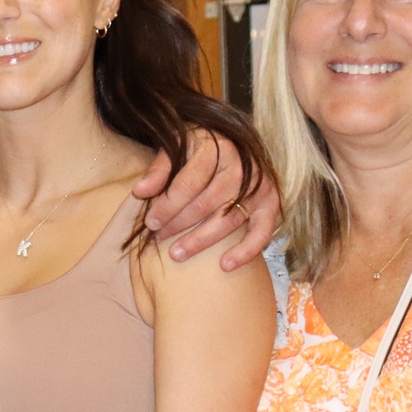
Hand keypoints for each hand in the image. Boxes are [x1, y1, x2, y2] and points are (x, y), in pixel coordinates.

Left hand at [132, 132, 279, 268]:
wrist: (236, 145)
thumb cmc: (201, 149)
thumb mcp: (179, 147)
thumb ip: (160, 169)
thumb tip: (140, 192)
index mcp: (219, 148)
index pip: (189, 182)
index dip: (167, 205)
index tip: (150, 222)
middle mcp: (243, 167)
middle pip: (206, 203)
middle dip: (178, 224)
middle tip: (158, 238)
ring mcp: (260, 188)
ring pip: (228, 221)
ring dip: (200, 241)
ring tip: (176, 254)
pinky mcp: (271, 205)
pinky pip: (261, 232)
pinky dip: (246, 251)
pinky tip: (225, 265)